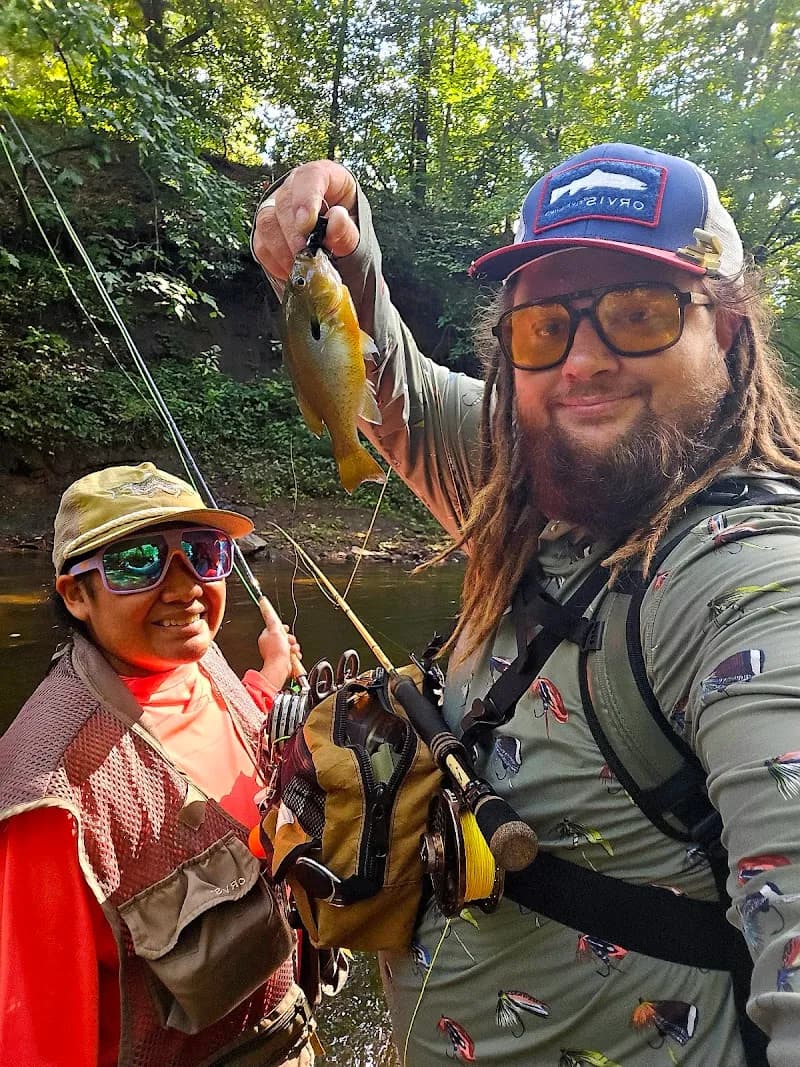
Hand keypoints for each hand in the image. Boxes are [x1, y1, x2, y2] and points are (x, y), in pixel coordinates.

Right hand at [252, 160, 358, 281]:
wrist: (341, 251)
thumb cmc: (349, 236)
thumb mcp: (358, 235)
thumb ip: (348, 232)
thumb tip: (335, 219)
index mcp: (327, 177)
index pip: (311, 176)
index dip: (306, 198)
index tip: (306, 224)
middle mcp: (297, 186)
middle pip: (284, 201)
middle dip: (293, 233)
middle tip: (305, 255)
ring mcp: (278, 205)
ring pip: (267, 221)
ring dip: (281, 250)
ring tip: (299, 267)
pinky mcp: (268, 228)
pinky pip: (261, 243)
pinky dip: (274, 262)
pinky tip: (290, 271)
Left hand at [257, 622, 301, 692]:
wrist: (280, 667)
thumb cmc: (276, 651)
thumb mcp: (274, 631)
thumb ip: (272, 621)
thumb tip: (267, 610)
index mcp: (266, 638)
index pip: (275, 628)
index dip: (282, 628)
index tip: (285, 629)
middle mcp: (271, 645)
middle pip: (284, 636)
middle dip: (290, 639)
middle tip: (290, 641)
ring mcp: (277, 652)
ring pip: (290, 645)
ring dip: (294, 647)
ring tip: (292, 650)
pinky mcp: (283, 659)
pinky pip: (292, 653)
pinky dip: (295, 654)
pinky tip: (294, 655)